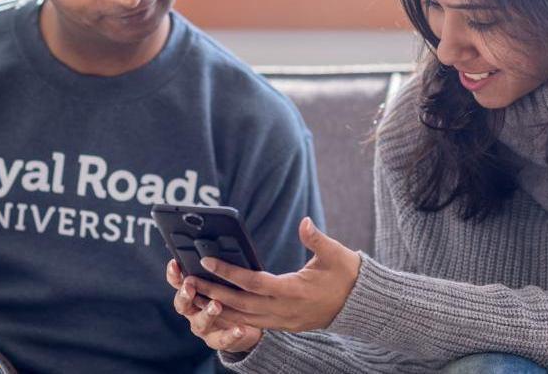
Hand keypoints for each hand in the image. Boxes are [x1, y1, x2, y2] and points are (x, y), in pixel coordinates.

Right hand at [166, 259, 261, 352]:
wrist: (244, 326)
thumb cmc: (232, 296)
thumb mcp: (224, 281)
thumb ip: (218, 270)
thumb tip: (221, 247)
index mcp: (192, 293)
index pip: (177, 282)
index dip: (174, 274)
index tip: (175, 263)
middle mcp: (193, 311)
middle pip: (182, 304)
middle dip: (185, 294)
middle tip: (190, 286)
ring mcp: (204, 328)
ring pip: (200, 322)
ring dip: (207, 313)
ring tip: (216, 305)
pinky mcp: (218, 341)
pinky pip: (223, 339)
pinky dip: (231, 334)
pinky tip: (240, 328)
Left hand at [195, 217, 360, 331]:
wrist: (360, 304)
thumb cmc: (347, 274)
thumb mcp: (335, 253)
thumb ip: (316, 239)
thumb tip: (304, 222)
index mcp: (294, 291)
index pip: (253, 282)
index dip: (229, 271)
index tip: (207, 260)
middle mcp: (285, 310)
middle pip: (240, 304)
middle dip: (212, 292)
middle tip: (187, 280)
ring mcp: (283, 321)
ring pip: (243, 318)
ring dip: (217, 308)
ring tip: (194, 296)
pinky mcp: (284, 325)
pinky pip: (252, 324)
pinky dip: (232, 317)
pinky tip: (217, 309)